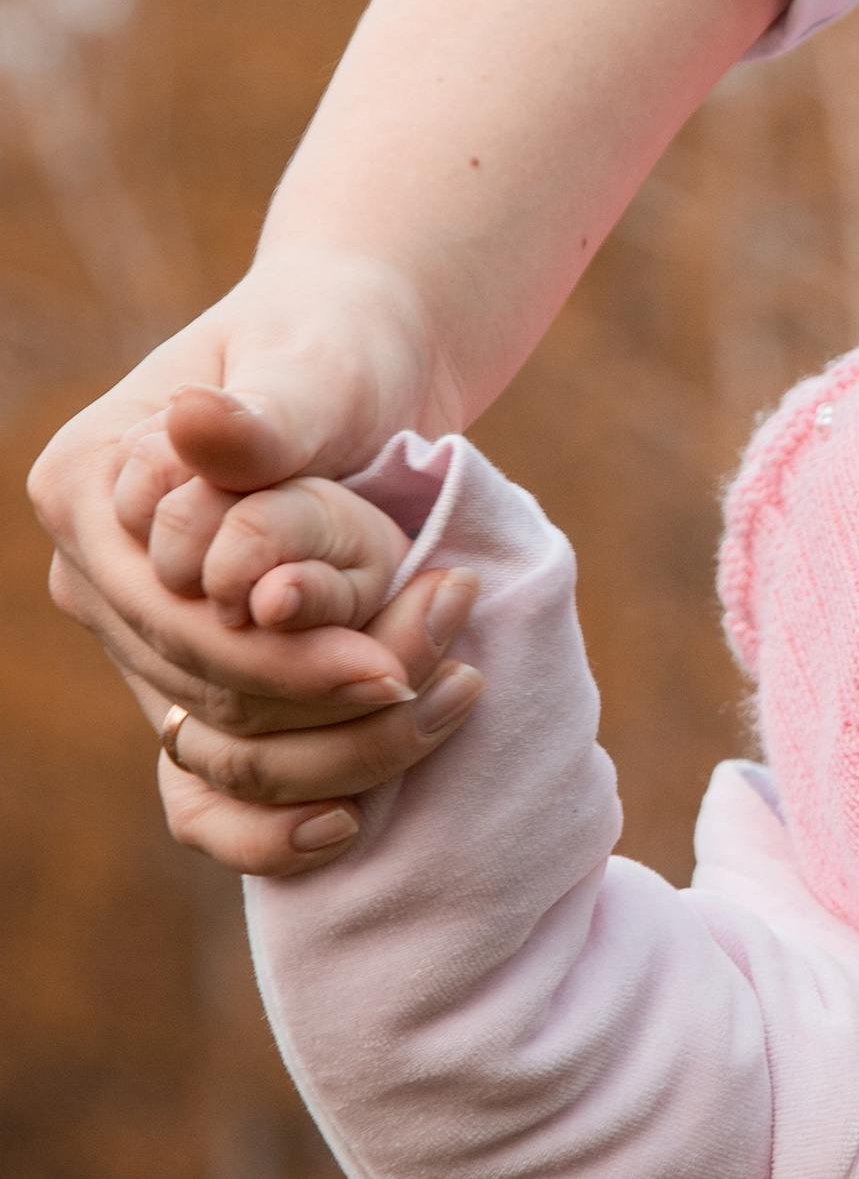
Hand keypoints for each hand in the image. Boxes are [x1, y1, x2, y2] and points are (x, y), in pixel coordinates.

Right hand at [31, 252, 489, 867]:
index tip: (395, 665)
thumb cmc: (330, 352)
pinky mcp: (190, 687)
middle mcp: (94, 579)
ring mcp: (137, 642)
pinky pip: (208, 790)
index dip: (284, 656)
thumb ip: (266, 413)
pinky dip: (273, 825)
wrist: (359, 370)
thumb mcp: (311, 367)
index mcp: (86, 490)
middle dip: (330, 704)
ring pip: (222, 745)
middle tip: (445, 686)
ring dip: (339, 753)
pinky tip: (350, 825)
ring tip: (452, 700)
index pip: (176, 616)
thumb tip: (201, 427)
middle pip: (204, 689)